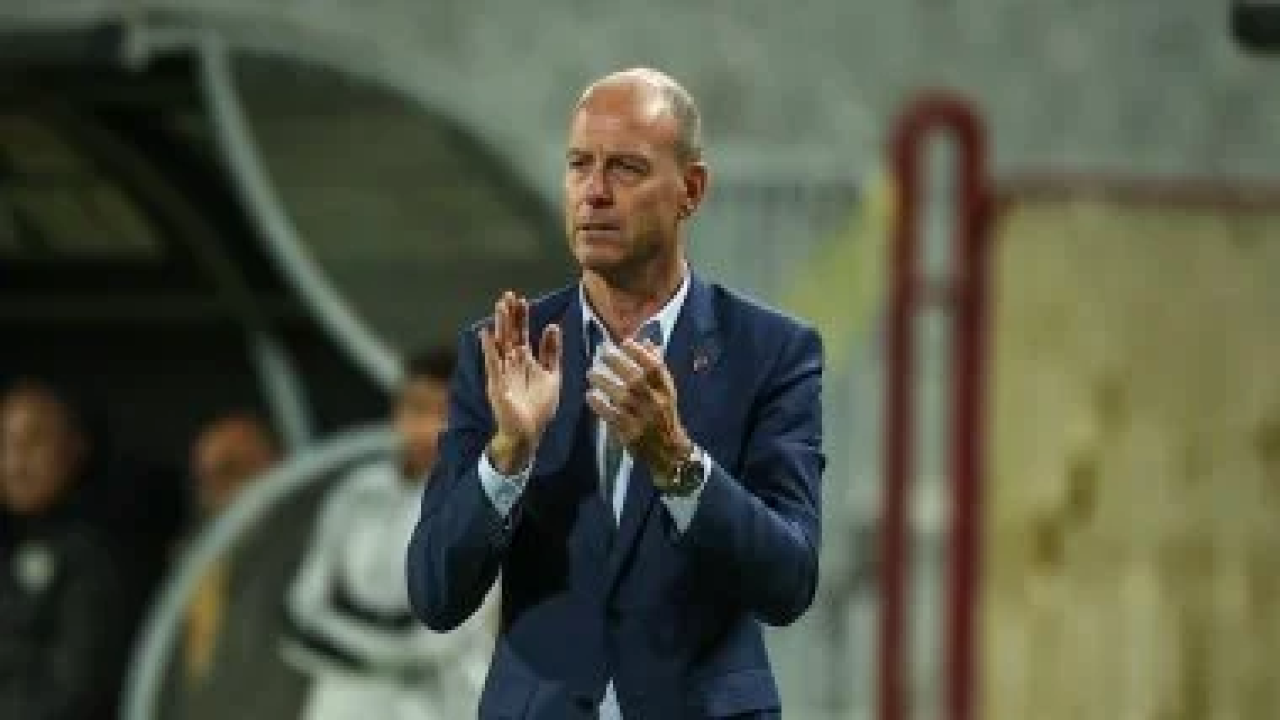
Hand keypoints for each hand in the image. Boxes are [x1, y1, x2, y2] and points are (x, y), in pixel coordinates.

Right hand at [480, 292, 561, 473]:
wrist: (529, 432)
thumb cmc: (539, 407)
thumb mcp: (552, 375)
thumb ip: (552, 352)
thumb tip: (553, 325)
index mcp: (524, 361)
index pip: (522, 334)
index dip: (522, 318)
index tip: (522, 300)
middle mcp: (511, 363)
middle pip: (510, 334)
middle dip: (509, 316)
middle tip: (508, 295)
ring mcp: (503, 373)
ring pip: (500, 344)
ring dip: (500, 326)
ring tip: (499, 306)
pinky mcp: (497, 385)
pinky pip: (492, 364)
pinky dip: (489, 350)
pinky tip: (486, 334)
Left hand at [586, 339, 692, 483]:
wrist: (668, 451)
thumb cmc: (664, 415)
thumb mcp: (666, 391)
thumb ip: (656, 368)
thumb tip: (644, 341)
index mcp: (666, 391)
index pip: (655, 367)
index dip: (639, 353)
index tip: (624, 342)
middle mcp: (656, 403)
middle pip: (636, 379)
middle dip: (617, 363)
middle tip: (601, 353)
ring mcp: (643, 419)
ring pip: (622, 396)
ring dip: (604, 382)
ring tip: (591, 373)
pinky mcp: (630, 434)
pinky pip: (612, 416)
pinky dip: (600, 405)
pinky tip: (590, 395)